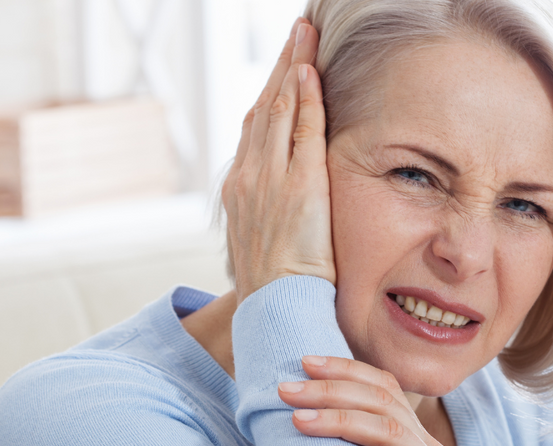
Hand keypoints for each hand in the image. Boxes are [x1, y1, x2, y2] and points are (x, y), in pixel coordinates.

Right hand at [222, 18, 333, 301]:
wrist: (272, 308)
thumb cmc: (275, 283)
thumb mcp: (265, 239)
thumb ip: (273, 211)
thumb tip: (285, 204)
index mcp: (242, 186)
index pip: (256, 126)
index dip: (271, 91)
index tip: (286, 66)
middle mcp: (249, 176)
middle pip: (264, 106)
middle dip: (281, 64)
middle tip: (298, 30)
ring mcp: (270, 179)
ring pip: (279, 109)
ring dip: (293, 67)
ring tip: (305, 34)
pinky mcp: (298, 187)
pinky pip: (302, 132)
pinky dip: (305, 99)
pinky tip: (311, 71)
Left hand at [279, 356, 473, 445]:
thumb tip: (298, 424)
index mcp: (415, 438)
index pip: (384, 387)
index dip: (345, 369)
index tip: (303, 362)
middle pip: (383, 401)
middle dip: (331, 390)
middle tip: (287, 390)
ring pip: (390, 431)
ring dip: (339, 421)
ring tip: (299, 420)